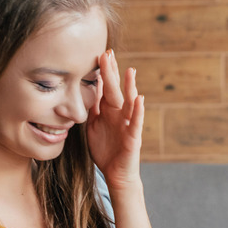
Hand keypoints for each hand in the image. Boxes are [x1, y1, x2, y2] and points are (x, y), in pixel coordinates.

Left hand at [87, 49, 143, 189]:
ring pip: (129, 102)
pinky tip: (140, 99)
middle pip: (115, 90)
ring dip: (130, 87)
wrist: (115, 174)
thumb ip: (93, 109)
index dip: (103, 72)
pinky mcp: (133, 137)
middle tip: (108, 53)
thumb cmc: (106, 151)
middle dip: (112, 73)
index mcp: (109, 111)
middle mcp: (120, 115)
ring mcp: (128, 124)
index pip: (105, 88)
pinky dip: (139, 111)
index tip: (100, 54)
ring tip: (130, 71)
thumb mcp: (94, 126)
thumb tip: (87, 90)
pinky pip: (136, 122)